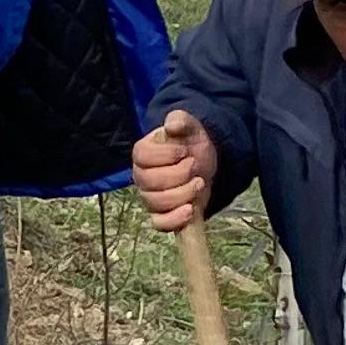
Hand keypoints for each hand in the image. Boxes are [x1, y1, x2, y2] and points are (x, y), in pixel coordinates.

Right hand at [129, 110, 215, 230]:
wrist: (203, 159)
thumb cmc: (190, 141)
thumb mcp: (189, 125)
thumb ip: (180, 120)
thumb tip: (172, 126)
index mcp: (143, 153)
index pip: (142, 157)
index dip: (164, 155)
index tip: (184, 151)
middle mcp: (142, 177)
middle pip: (149, 182)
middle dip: (177, 175)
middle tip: (195, 165)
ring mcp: (151, 197)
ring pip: (156, 203)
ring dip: (182, 194)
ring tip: (200, 183)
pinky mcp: (163, 214)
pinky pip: (160, 224)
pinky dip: (174, 220)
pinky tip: (190, 210)